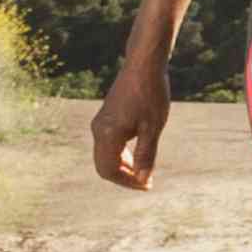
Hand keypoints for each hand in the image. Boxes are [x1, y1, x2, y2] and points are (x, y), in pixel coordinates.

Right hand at [90, 64, 169, 190]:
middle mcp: (98, 130)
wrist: (143, 66)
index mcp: (107, 134)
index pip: (109, 170)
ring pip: (106, 155)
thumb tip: (143, 180)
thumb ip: (146, 156)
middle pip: (104, 166)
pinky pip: (108, 144)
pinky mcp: (105, 117)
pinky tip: (138, 154)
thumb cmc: (151, 95)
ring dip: (123, 166)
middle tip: (147, 182)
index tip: (146, 185)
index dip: (127, 182)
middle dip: (124, 177)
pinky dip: (121, 154)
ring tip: (144, 170)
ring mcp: (100, 123)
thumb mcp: (153, 128)